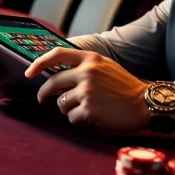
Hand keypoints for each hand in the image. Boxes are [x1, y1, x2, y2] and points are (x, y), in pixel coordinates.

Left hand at [25, 47, 150, 132]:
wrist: (146, 103)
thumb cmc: (125, 87)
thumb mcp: (106, 67)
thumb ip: (85, 66)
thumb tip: (58, 74)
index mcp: (91, 59)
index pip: (57, 54)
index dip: (39, 63)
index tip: (29, 72)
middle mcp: (87, 73)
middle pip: (53, 83)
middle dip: (44, 93)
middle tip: (43, 98)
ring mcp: (87, 92)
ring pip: (61, 103)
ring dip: (68, 109)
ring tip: (86, 108)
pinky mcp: (89, 109)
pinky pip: (72, 117)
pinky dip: (79, 119)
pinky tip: (93, 117)